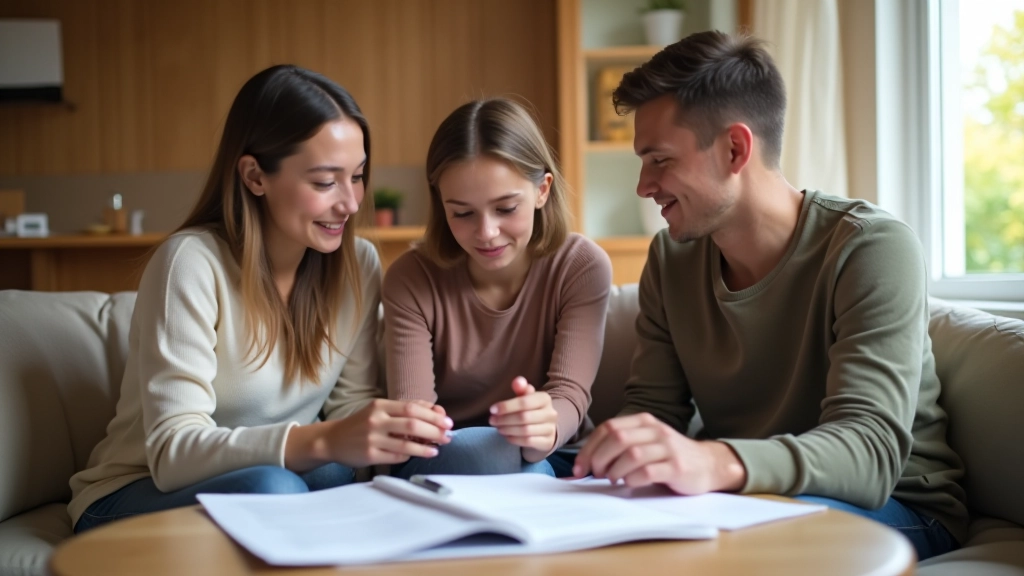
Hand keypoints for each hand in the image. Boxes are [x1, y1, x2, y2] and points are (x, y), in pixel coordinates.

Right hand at [285, 399, 452, 469]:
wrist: (333, 440)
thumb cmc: (363, 424)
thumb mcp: (381, 410)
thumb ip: (406, 409)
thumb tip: (437, 410)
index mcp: (380, 405)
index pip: (412, 408)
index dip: (433, 415)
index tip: (447, 422)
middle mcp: (376, 420)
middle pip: (412, 425)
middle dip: (434, 431)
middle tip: (447, 436)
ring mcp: (372, 439)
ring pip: (405, 444)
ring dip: (425, 448)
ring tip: (436, 449)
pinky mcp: (370, 455)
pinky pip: (396, 457)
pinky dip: (409, 456)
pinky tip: (417, 454)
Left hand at [489, 376, 557, 459]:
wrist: (546, 426)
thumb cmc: (531, 409)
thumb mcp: (526, 397)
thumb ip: (521, 389)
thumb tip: (517, 380)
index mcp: (545, 399)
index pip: (524, 402)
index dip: (506, 406)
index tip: (492, 410)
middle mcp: (551, 413)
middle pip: (523, 417)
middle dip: (504, 419)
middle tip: (492, 421)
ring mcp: (550, 429)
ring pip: (525, 431)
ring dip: (508, 430)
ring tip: (498, 428)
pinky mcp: (548, 442)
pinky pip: (528, 442)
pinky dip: (515, 439)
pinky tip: (507, 436)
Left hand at [572, 413, 745, 494]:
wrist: (708, 464)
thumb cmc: (669, 456)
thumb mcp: (646, 442)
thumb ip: (621, 447)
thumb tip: (585, 463)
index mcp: (644, 422)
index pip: (609, 428)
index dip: (589, 448)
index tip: (579, 468)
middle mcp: (656, 430)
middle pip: (618, 439)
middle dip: (599, 458)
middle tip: (596, 474)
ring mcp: (668, 448)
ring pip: (632, 454)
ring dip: (615, 470)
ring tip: (613, 479)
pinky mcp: (677, 467)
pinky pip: (649, 471)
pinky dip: (633, 479)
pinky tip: (630, 483)